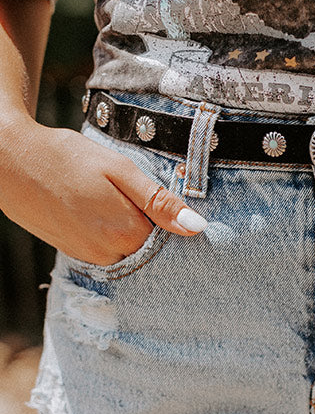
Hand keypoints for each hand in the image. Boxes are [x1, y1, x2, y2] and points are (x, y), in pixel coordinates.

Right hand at [0, 117, 206, 265]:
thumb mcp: (119, 170)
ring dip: (130, 229)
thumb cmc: (66, 157)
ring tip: (113, 198)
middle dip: (152, 226)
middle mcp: (108, 253)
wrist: (10, 161)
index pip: (170, 240)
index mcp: (125, 232)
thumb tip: (197, 227)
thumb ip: (158, 201)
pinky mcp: (73, 252)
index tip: (165, 200)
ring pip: (127, 249)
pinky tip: (99, 208)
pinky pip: (106, 249)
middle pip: (149, 248)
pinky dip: (111, 233)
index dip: (172, 220)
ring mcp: (88, 256)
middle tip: (135, 193)